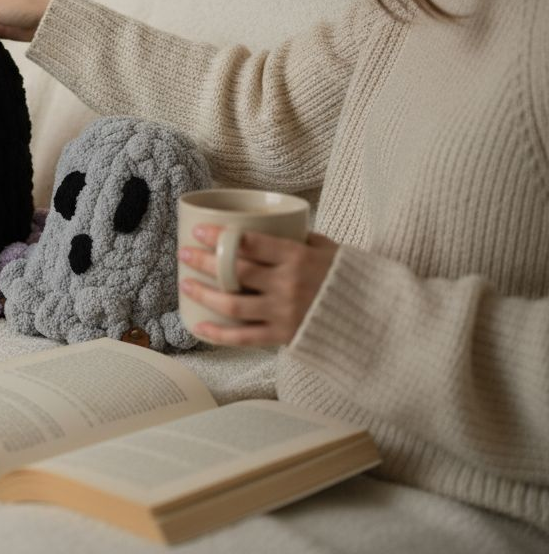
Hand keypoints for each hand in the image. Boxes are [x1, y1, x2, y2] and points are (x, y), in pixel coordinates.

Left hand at [178, 225, 338, 345]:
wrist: (379, 320)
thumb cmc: (353, 280)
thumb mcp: (332, 251)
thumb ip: (303, 240)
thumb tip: (279, 227)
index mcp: (299, 257)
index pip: (250, 243)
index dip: (220, 236)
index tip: (199, 230)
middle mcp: (288, 284)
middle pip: (235, 271)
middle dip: (204, 261)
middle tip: (184, 253)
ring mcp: (284, 312)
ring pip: (233, 303)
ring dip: (204, 293)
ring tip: (185, 283)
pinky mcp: (284, 336)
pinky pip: (245, 337)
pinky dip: (219, 333)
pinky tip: (199, 325)